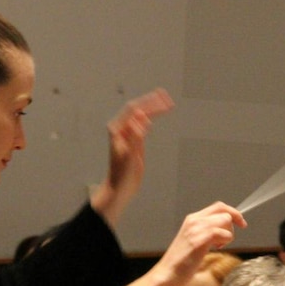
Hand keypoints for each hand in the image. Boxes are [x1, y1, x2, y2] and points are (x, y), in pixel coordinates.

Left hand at [91, 88, 173, 225]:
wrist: (119, 188)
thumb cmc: (121, 174)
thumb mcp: (129, 155)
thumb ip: (135, 134)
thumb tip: (141, 116)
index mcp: (117, 129)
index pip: (134, 109)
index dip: (148, 103)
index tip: (163, 100)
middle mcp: (121, 129)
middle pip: (138, 109)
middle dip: (152, 102)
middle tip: (167, 97)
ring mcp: (128, 134)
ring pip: (141, 116)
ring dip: (153, 108)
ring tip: (166, 102)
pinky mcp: (134, 141)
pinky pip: (143, 125)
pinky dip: (152, 118)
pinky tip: (158, 114)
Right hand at [152, 201, 246, 285]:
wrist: (167, 274)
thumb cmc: (182, 262)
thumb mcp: (194, 240)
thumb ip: (207, 231)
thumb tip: (226, 228)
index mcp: (192, 219)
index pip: (218, 206)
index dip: (233, 212)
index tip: (241, 223)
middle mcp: (194, 220)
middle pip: (223, 210)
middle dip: (234, 222)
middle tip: (233, 236)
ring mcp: (195, 229)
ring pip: (224, 220)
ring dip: (228, 234)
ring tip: (219, 245)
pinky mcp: (198, 241)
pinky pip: (220, 232)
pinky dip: (225, 240)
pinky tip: (216, 248)